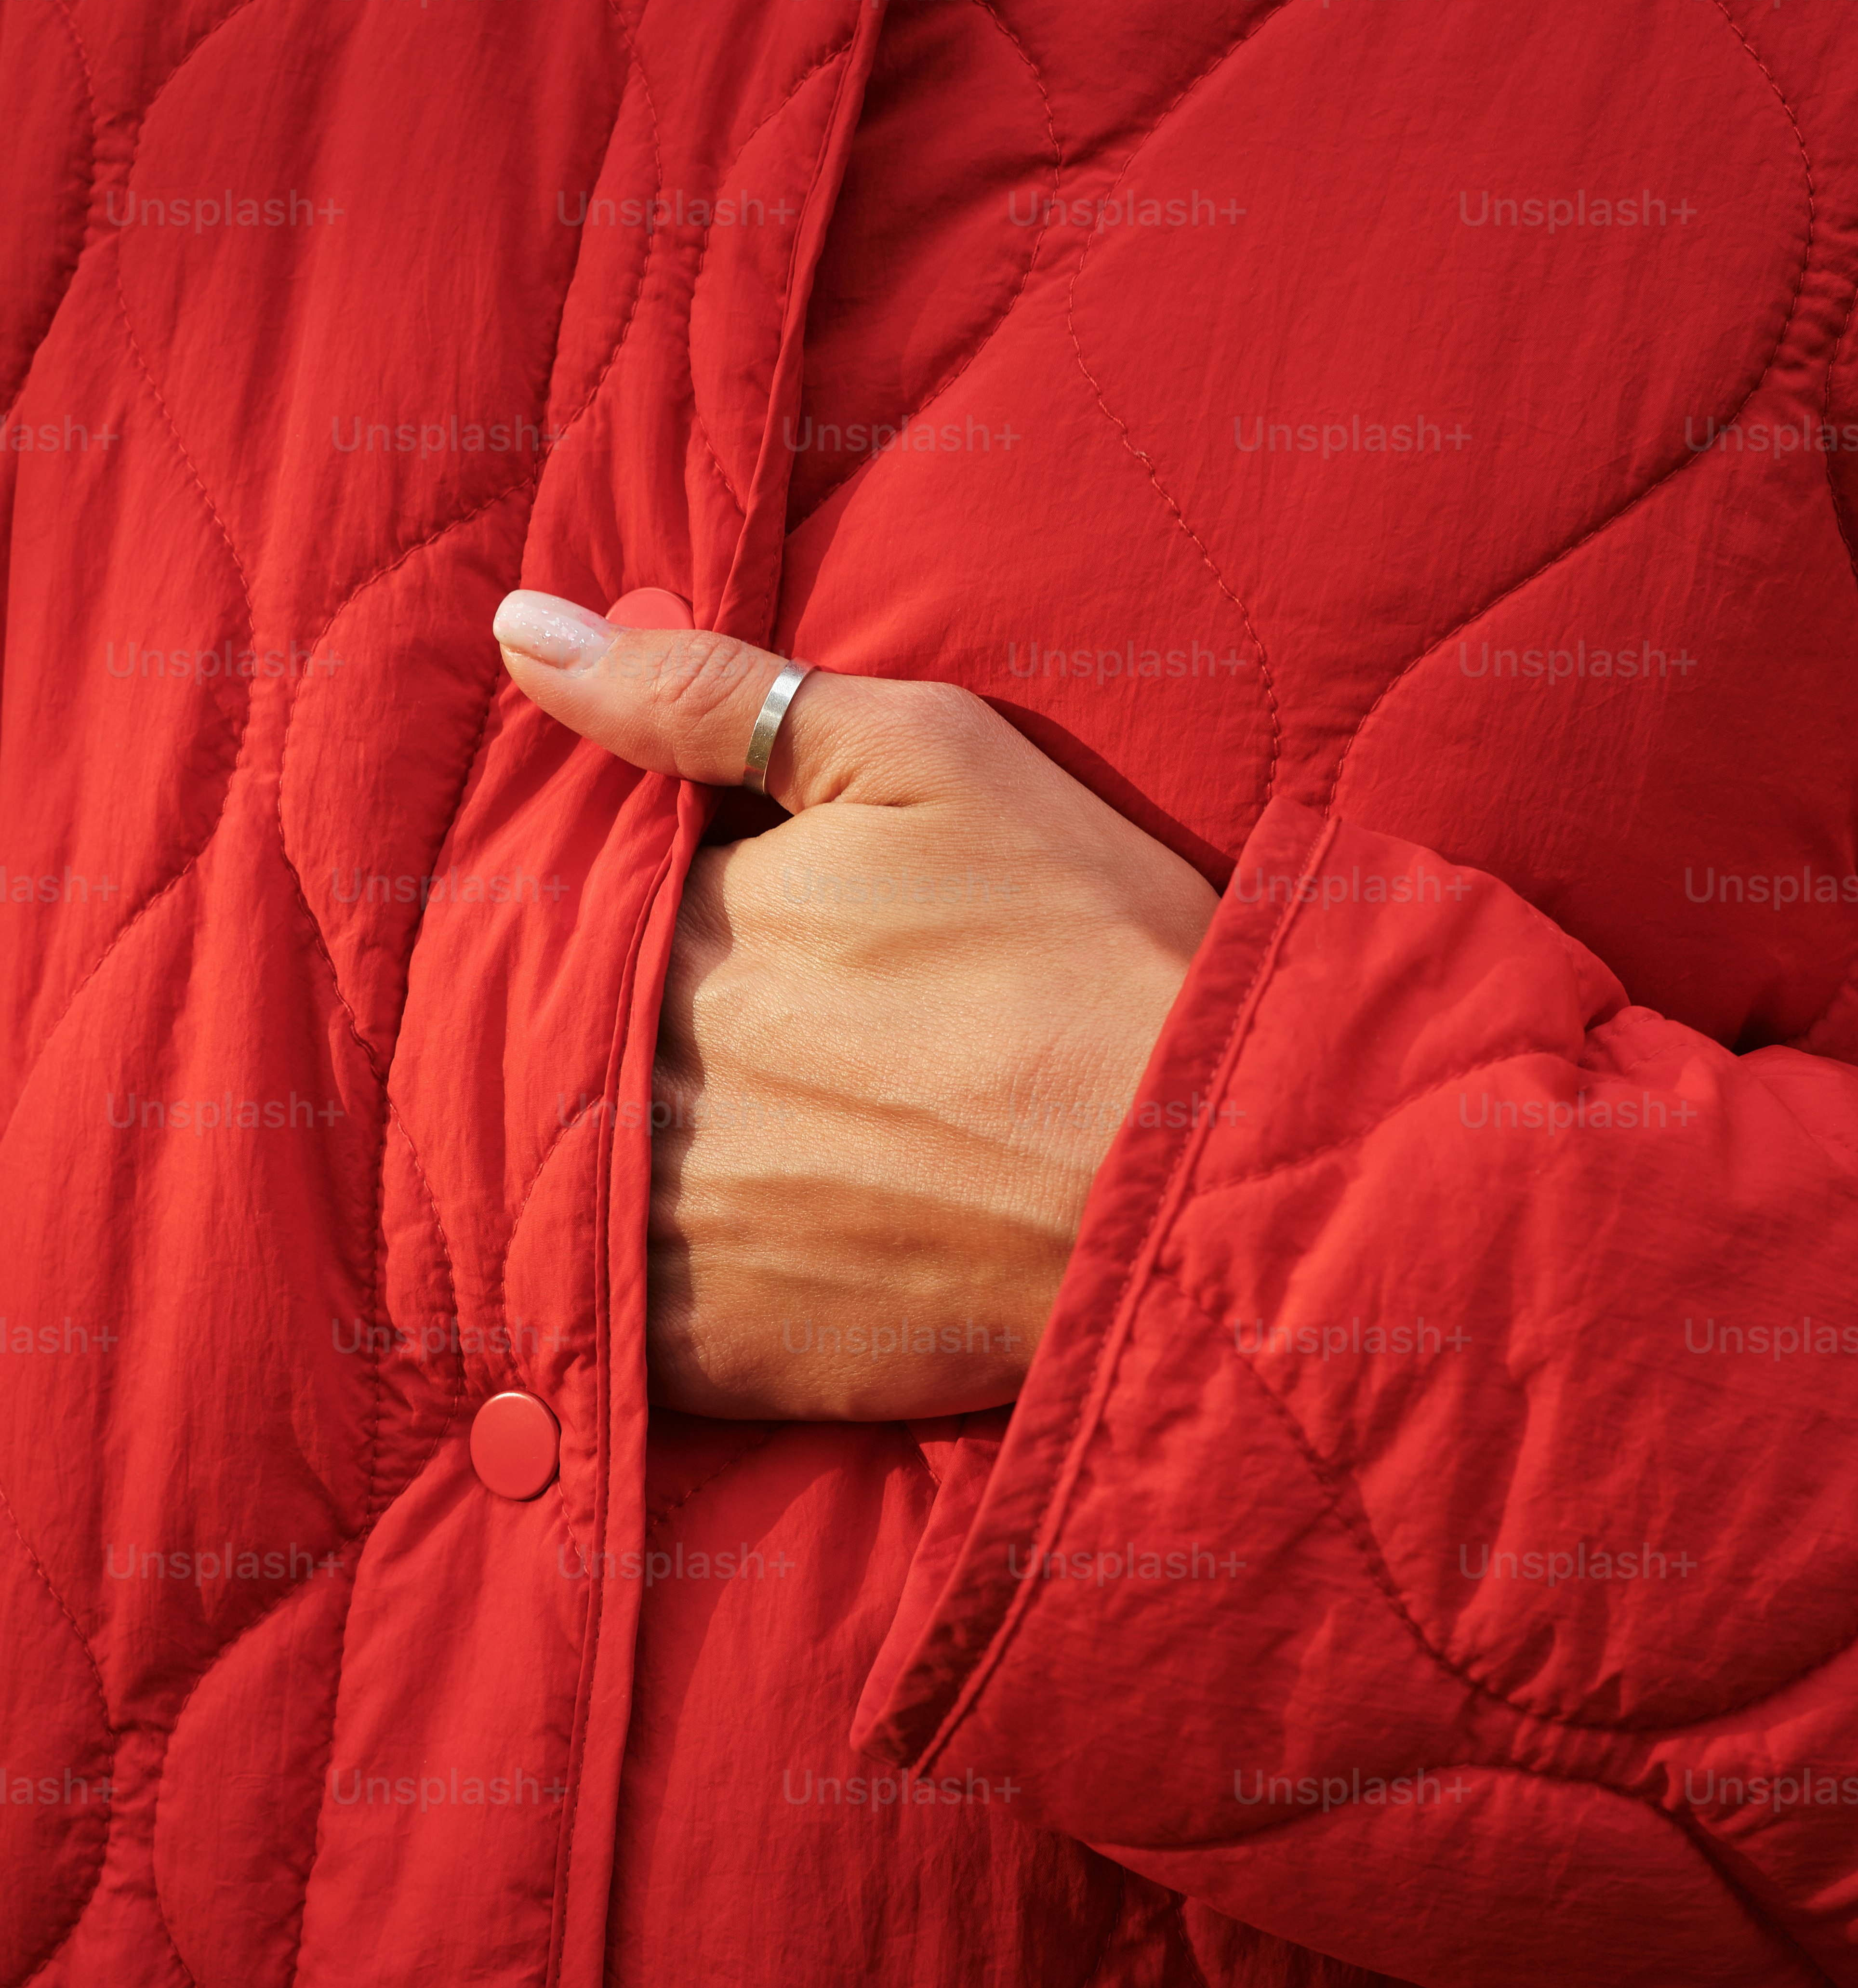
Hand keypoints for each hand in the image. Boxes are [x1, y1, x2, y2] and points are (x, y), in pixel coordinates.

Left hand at [493, 596, 1217, 1418]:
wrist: (1205, 1173)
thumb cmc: (1089, 945)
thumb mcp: (925, 758)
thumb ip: (709, 696)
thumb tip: (522, 632)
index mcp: (677, 933)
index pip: (569, 919)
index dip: (628, 925)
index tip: (720, 949)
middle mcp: (645, 1082)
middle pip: (564, 1054)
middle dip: (626, 1050)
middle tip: (772, 1064)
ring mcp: (673, 1229)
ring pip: (571, 1192)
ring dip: (618, 1173)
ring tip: (766, 1161)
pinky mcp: (719, 1355)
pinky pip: (617, 1333)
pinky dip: (642, 1304)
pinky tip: (736, 1264)